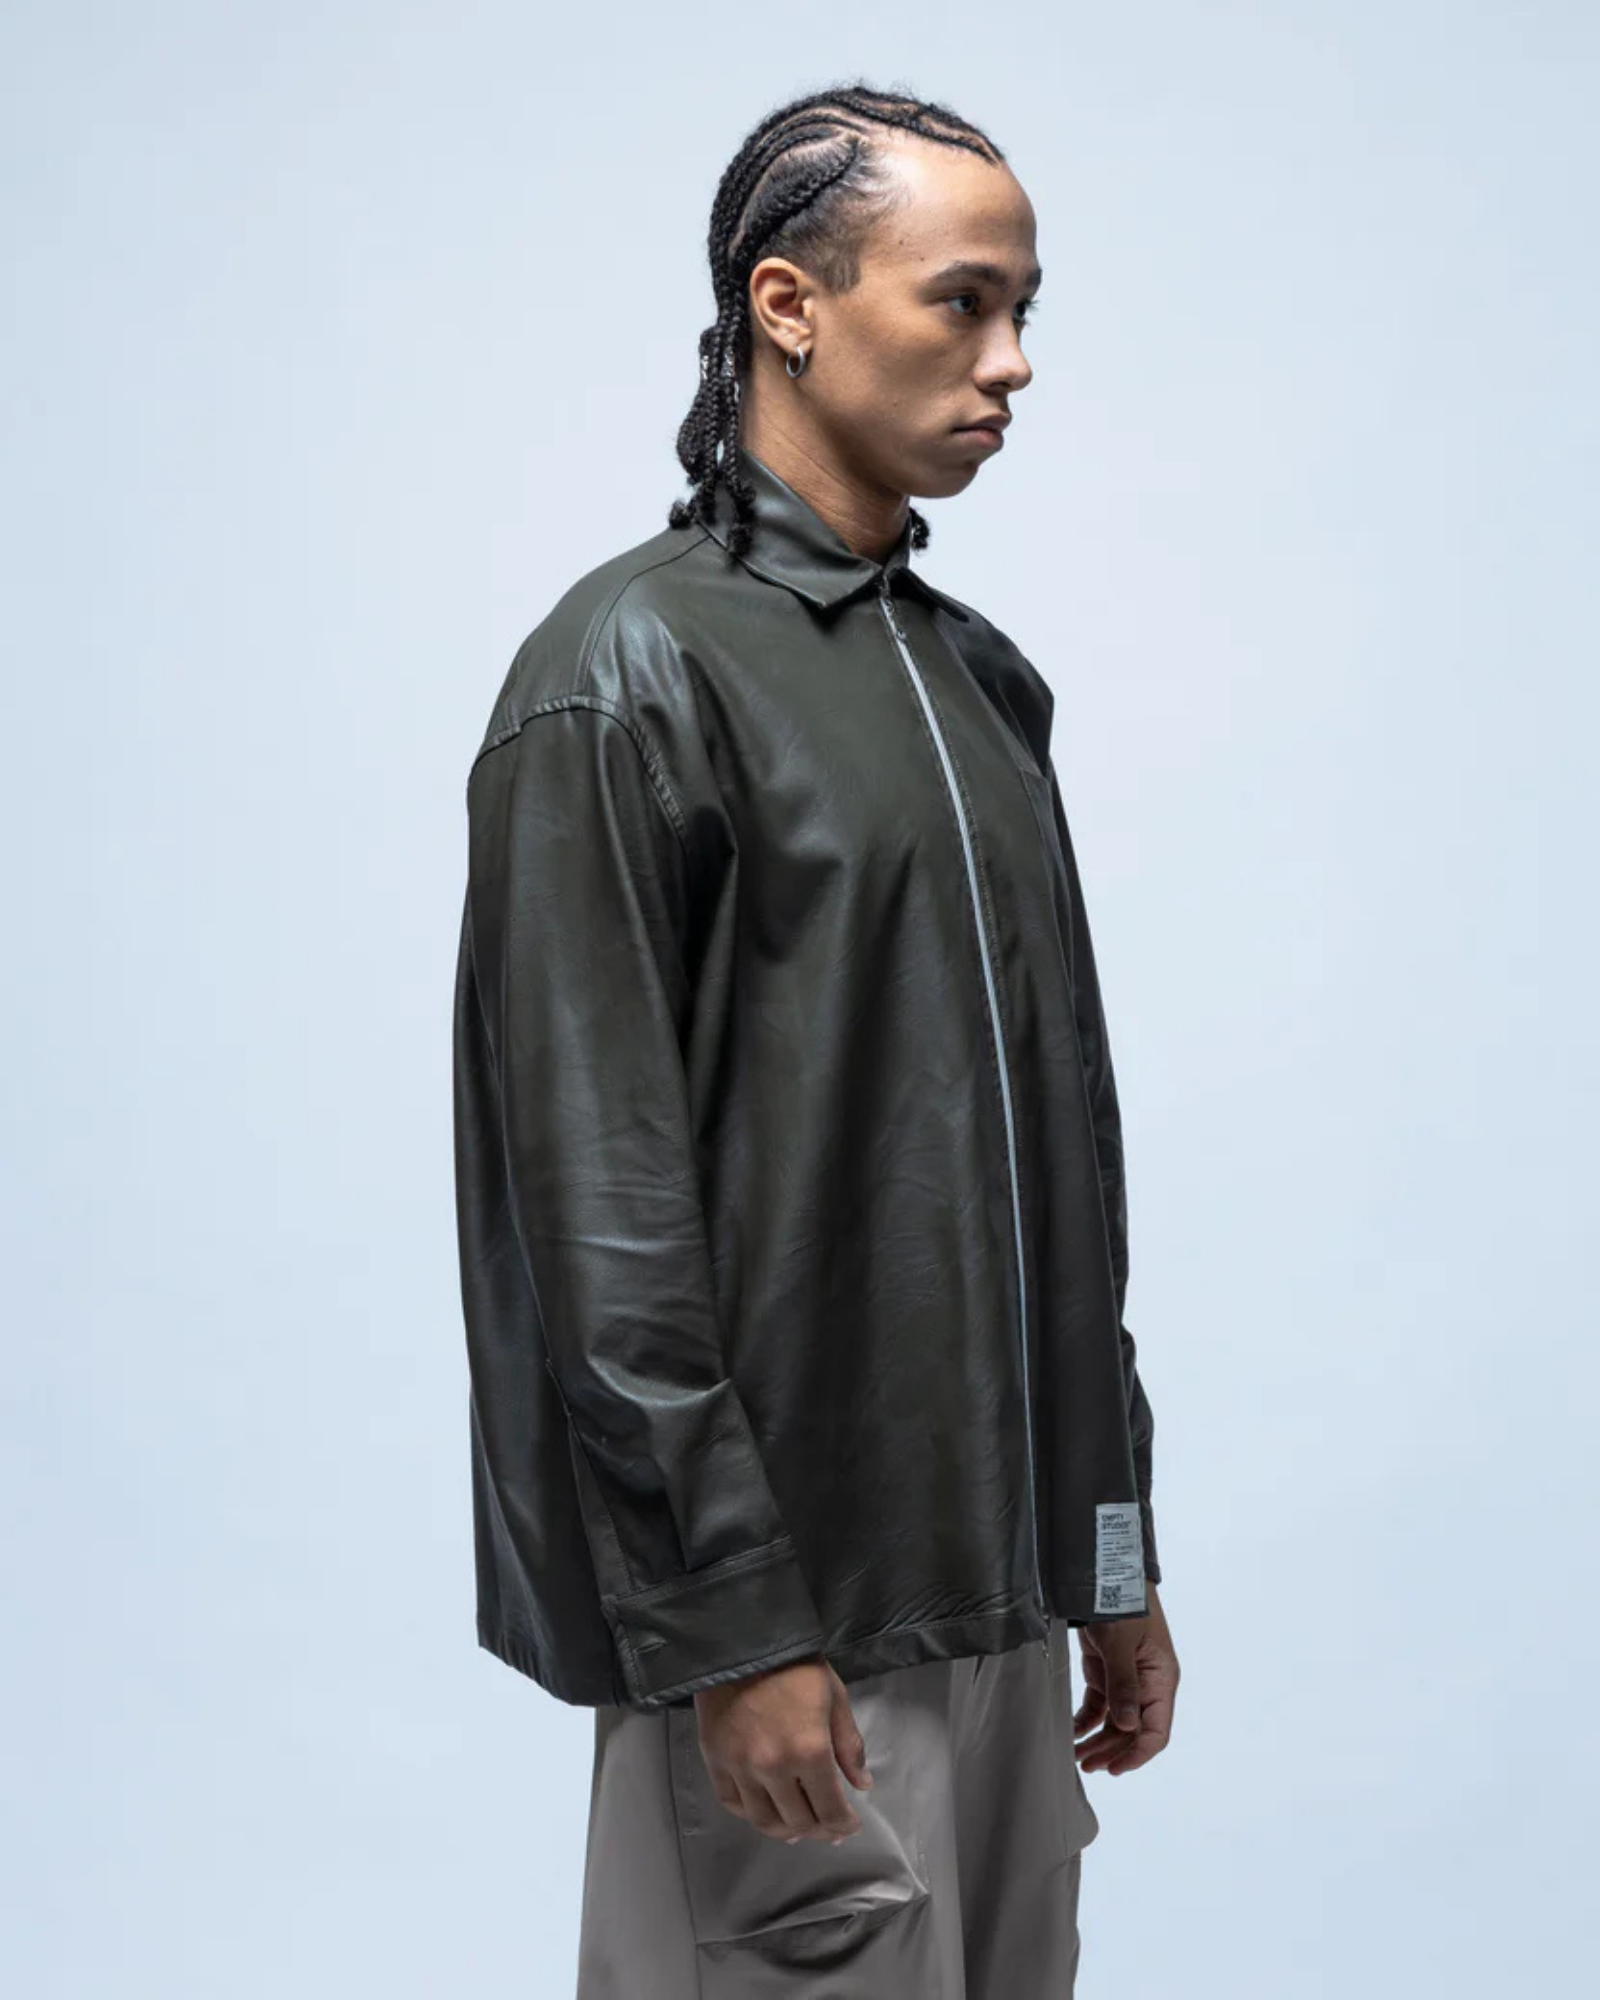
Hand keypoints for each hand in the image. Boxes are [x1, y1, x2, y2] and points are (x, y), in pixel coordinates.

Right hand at [692, 1654, 874, 1842]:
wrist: (744, 1640)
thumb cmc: (797, 1666)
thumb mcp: (835, 1698)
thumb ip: (849, 1745)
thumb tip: (861, 1785)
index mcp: (810, 1751)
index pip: (830, 1809)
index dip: (843, 1825)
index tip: (849, 1825)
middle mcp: (774, 1768)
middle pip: (798, 1821)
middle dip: (819, 1830)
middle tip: (827, 1827)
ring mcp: (740, 1766)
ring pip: (763, 1820)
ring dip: (784, 1831)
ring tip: (797, 1828)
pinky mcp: (715, 1759)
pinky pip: (731, 1802)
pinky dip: (749, 1814)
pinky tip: (763, 1811)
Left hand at [1073, 1580, 1178, 1775]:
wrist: (1105, 1572)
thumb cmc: (1122, 1603)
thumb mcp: (1121, 1644)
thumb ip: (1124, 1685)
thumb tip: (1129, 1726)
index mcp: (1161, 1680)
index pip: (1156, 1730)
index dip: (1137, 1754)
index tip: (1115, 1768)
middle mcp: (1147, 1684)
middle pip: (1133, 1731)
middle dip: (1111, 1750)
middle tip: (1086, 1765)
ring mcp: (1126, 1679)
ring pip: (1115, 1722)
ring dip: (1097, 1740)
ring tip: (1076, 1756)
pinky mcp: (1106, 1672)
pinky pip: (1099, 1705)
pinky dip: (1086, 1720)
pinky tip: (1073, 1733)